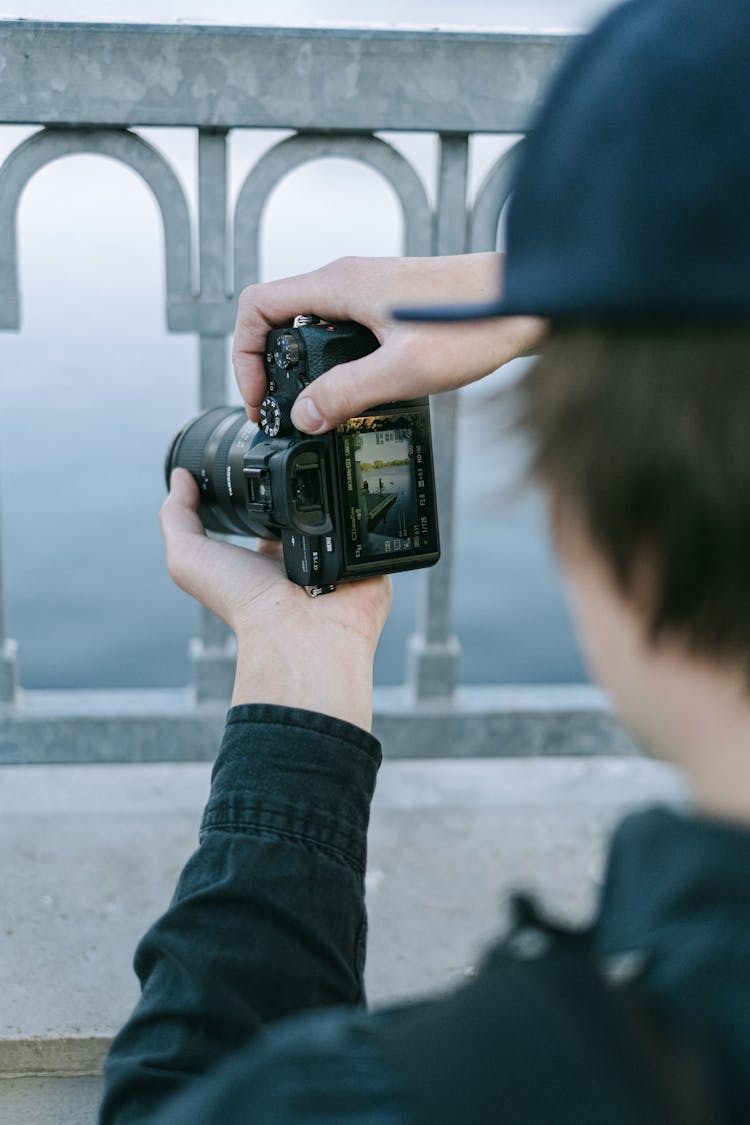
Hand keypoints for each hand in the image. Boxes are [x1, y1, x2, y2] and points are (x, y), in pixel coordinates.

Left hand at [160, 470, 391, 730]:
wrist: (300, 634)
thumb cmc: (244, 604)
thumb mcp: (190, 559)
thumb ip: (177, 517)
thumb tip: (181, 476)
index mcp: (270, 552)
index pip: (273, 504)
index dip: (268, 476)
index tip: (265, 449)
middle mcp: (307, 552)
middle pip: (311, 500)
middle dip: (308, 476)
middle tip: (302, 453)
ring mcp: (342, 555)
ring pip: (345, 504)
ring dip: (338, 486)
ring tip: (329, 470)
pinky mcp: (373, 559)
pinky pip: (378, 522)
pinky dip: (369, 506)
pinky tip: (357, 490)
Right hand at [232, 254, 545, 432]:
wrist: (531, 301)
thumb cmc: (477, 323)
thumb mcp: (405, 369)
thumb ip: (348, 393)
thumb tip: (304, 418)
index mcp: (340, 284)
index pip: (256, 306)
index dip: (243, 355)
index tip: (261, 399)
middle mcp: (349, 278)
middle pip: (278, 315)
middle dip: (268, 365)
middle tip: (282, 411)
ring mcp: (370, 288)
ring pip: (310, 324)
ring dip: (301, 366)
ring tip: (314, 409)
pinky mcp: (391, 304)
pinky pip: (340, 328)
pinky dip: (332, 361)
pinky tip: (356, 391)